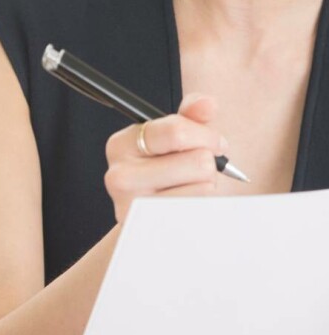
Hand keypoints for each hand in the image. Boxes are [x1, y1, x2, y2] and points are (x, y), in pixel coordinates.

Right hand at [104, 93, 226, 222]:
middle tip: (198, 169)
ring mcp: (134, 207)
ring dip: (205, 187)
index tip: (215, 143)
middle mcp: (119, 175)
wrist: (147, 222)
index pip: (176, 131)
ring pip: (204, 187)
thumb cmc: (164, 172)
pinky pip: (201, 212)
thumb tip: (207, 103)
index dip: (206, 135)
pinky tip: (188, 206)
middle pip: (197, 161)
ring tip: (188, 189)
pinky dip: (204, 207)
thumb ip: (190, 116)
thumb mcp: (172, 139)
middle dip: (208, 163)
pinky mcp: (154, 230)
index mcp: (121, 144)